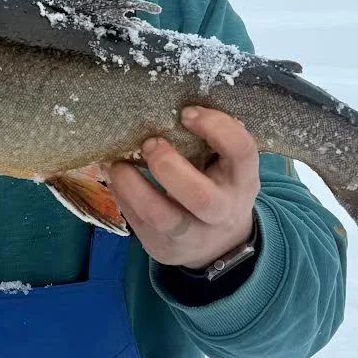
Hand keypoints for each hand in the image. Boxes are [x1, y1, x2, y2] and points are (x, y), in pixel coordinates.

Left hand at [104, 106, 259, 268]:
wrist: (219, 244)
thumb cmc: (217, 186)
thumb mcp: (225, 166)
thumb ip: (206, 144)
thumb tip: (156, 109)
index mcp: (242, 180)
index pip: (242, 151)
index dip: (217, 128)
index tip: (186, 113)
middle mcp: (222, 210)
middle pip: (200, 197)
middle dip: (168, 166)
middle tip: (150, 143)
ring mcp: (192, 235)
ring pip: (160, 215)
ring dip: (131, 185)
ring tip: (116, 163)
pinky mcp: (164, 247)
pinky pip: (137, 222)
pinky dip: (121, 195)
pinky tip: (115, 177)